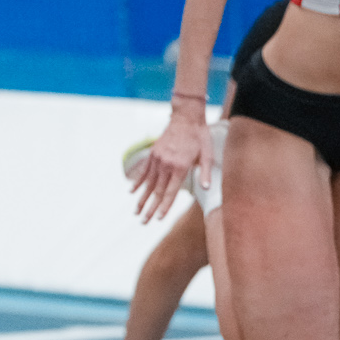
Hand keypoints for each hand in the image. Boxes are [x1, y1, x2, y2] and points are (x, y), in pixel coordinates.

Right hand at [130, 103, 210, 221]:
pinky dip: (137, 182)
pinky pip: (144, 171)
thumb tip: (206, 188)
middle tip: (144, 222)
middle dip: (150, 208)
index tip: (159, 218)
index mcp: (180, 167)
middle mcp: (166, 165)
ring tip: (136, 212)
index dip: (164, 206)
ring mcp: (157, 159)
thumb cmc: (199, 136)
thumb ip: (205, 172)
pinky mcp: (152, 154)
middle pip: (156, 191)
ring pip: (148, 183)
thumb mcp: (208, 154)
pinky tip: (131, 192)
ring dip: (142, 199)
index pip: (171, 192)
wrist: (186, 117)